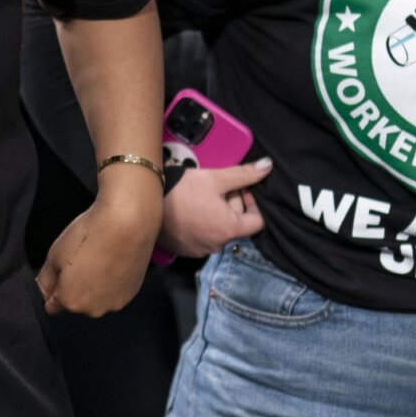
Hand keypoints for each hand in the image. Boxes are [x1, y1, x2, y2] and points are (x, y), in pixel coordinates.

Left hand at [40, 187, 158, 316]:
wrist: (127, 223)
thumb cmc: (89, 236)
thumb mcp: (54, 255)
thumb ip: (45, 280)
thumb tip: (43, 292)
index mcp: (70, 302)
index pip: (52, 306)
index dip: (54, 287)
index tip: (61, 270)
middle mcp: (93, 310)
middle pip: (75, 304)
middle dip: (74, 287)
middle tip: (81, 260)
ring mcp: (114, 303)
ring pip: (95, 299)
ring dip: (93, 286)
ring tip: (98, 259)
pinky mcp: (130, 294)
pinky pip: (113, 293)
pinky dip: (111, 282)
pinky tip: (112, 261)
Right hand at [157, 158, 272, 258]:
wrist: (146, 200)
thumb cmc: (184, 189)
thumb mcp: (216, 178)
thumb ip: (245, 174)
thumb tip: (269, 166)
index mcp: (229, 229)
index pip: (257, 222)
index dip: (251, 203)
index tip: (239, 189)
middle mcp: (217, 245)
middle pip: (236, 226)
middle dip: (232, 205)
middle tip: (218, 188)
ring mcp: (199, 250)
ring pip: (219, 232)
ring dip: (217, 216)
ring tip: (203, 197)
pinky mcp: (185, 251)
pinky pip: (202, 238)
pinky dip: (202, 225)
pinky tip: (190, 210)